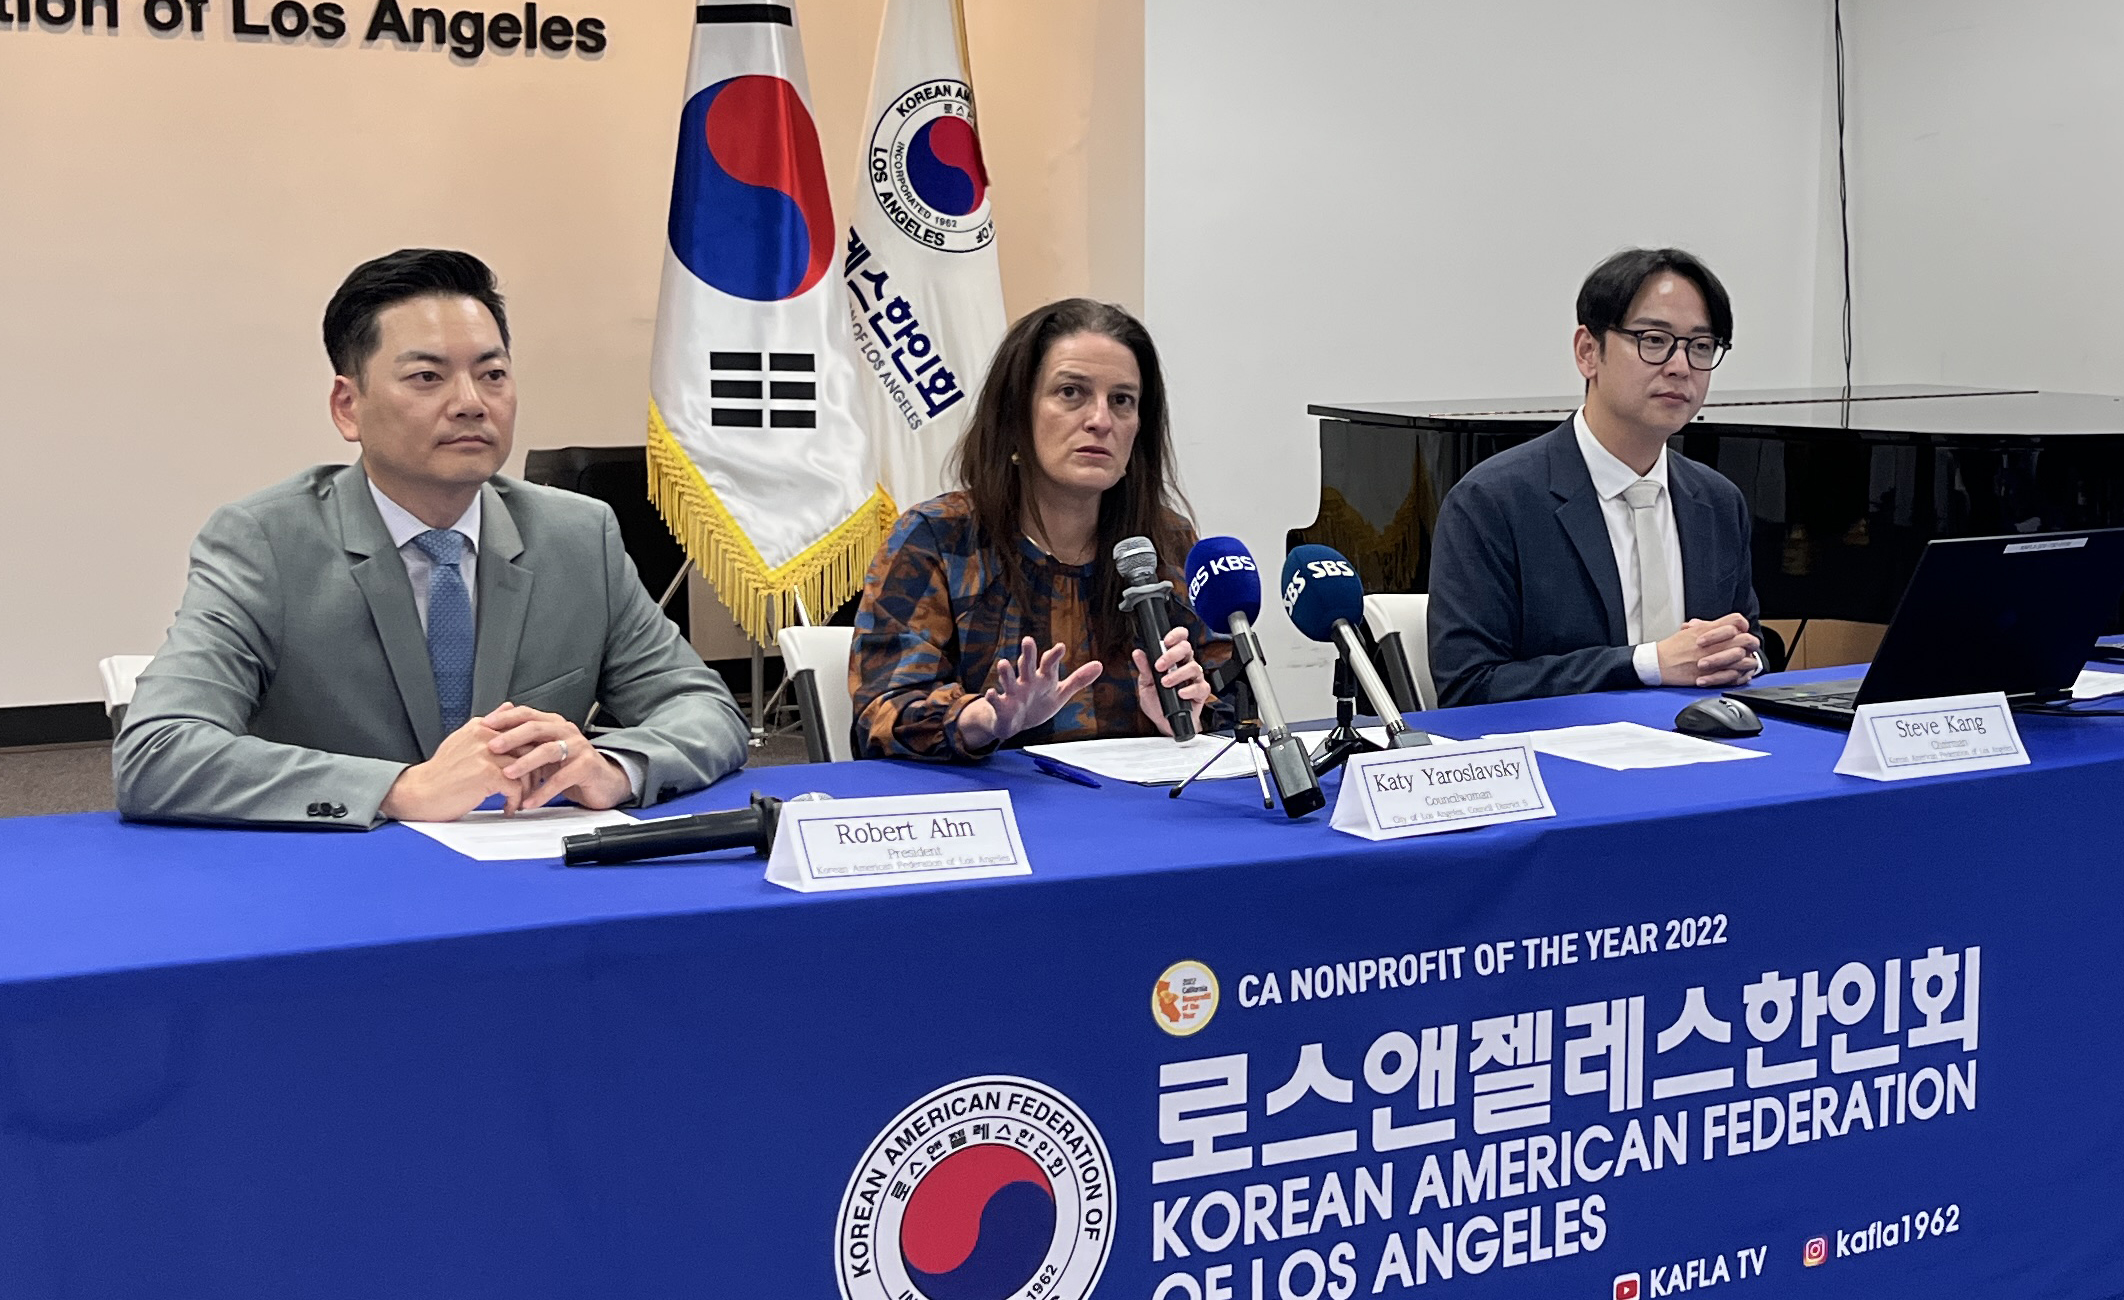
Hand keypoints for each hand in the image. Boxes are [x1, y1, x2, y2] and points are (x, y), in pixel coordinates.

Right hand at [379, 719, 521, 821]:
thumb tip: (509, 706)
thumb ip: (489, 724)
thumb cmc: (442, 772)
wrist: (419, 792)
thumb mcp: (464, 739)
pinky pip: (516, 787)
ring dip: (526, 788)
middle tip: (531, 785)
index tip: (531, 767)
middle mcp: (485, 737)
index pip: (520, 733)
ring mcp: (486, 755)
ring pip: (525, 769)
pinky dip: (515, 801)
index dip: (531, 752)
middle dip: (534, 770)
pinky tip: (508, 807)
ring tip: (519, 799)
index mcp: (480, 727)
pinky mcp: (487, 775)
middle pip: (528, 749)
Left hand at [481, 702, 633, 812]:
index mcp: (553, 724)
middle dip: (511, 737)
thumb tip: (490, 736)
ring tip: (508, 775)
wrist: (603, 782)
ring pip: (548, 751)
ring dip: (526, 763)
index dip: (504, 718)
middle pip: (536, 728)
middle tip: (492, 747)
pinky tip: (529, 801)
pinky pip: (562, 778)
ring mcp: (578, 747)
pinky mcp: (587, 767)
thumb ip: (523, 743)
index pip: (526, 714)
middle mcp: (566, 731)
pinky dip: (543, 791)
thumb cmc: (569, 767)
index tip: (483, 725)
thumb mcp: (543, 752)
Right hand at [957, 636, 1102, 749]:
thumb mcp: (1060, 692)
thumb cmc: (1038, 703)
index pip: (1048, 664)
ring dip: (1005, 673)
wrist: (1015, 722)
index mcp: (1041, 678)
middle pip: (1026, 665)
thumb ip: (1078, 679)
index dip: (1054, 656)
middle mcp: (1026, 682)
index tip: (1061, 647)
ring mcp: (1012, 693)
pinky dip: (993, 697)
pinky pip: (996, 701)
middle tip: (1028, 640)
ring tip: (1003, 663)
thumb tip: (1100, 665)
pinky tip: (990, 693)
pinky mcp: (1002, 706)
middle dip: (1027, 654)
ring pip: (1008, 680)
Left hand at [1132, 625, 1210, 736]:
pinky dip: (1189, 689)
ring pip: (1194, 667)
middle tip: (1159, 666)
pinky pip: (1200, 686)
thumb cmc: (1157, 702)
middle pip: (1187, 649)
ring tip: (1166, 683)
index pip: (1180, 639)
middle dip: (1172, 655)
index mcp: (1174, 659)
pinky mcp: (1201, 692)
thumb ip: (1144, 668)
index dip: (1176, 635)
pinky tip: (1180, 693)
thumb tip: (1138, 653)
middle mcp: (1186, 665)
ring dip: (1178, 674)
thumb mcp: (1146, 683)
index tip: (1165, 641)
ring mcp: (1195, 678)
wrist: (1164, 722)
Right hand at [1656, 613, 1762, 687]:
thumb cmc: (1672, 648)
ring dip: (1745, 659)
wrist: (1659, 664)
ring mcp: (1713, 659)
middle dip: (1748, 643)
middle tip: (1745, 647)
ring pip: (1742, 657)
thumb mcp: (1690, 630)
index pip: (1736, 620)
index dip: (1742, 625)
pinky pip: (1734, 675)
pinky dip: (1739, 675)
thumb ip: (1710, 626)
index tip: (1740, 631)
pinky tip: (1737, 673)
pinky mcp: (1711, 675)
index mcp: (1708, 629)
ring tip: (1742, 661)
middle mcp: (1713, 643)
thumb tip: (1724, 625)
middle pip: (1744, 638)